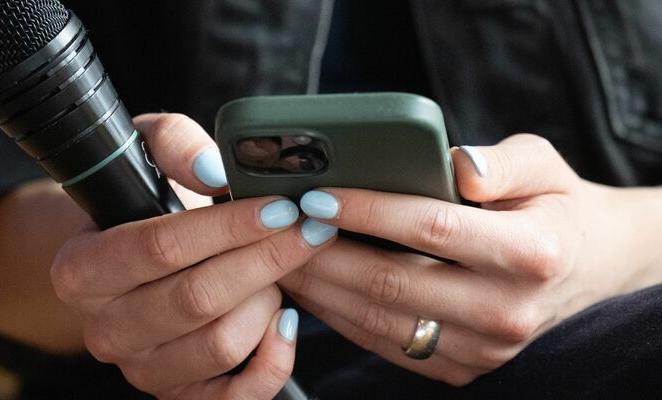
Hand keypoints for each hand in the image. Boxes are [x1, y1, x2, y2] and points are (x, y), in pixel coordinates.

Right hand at [51, 113, 336, 398]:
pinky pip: (236, 396)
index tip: (280, 207)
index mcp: (82, 269)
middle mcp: (105, 328)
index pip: (160, 247)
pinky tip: (287, 320)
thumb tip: (213, 171)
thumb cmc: (146, 203)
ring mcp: (141, 368)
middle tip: (308, 229)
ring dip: (266, 300)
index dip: (228, 227)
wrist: (129, 261)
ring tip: (279, 267)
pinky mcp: (178, 394)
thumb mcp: (147, 153)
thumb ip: (174, 144)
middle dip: (265, 260)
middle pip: (197, 299)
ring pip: (221, 345)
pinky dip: (274, 360)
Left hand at [279, 134, 661, 385]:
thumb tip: (457, 165)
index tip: (316, 195)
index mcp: (531, 252)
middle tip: (279, 227)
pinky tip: (311, 288)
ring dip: (322, 289)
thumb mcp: (544, 163)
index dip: (367, 211)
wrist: (585, 267)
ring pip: (380, 320)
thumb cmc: (551, 205)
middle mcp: (508, 310)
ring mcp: (484, 349)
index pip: (431, 228)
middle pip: (393, 281)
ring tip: (280, 256)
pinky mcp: (462, 368)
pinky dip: (339, 317)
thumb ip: (503, 160)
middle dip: (324, 254)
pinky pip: (385, 343)